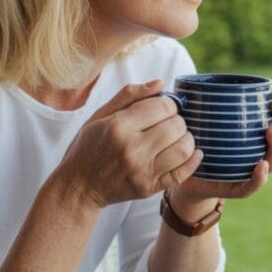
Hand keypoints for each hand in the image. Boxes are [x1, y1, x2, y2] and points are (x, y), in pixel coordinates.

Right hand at [57, 79, 202, 210]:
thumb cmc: (88, 147)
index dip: (168, 103)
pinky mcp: (149, 188)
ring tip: (176, 137)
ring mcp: (142, 171)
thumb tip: (161, 83)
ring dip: (186, 138)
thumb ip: (130, 95)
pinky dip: (193, 161)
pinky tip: (191, 152)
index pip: (162, 106)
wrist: (78, 188)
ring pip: (184, 148)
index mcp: (118, 126)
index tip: (163, 107)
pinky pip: (182, 173)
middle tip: (169, 122)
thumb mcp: (100, 115)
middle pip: (176, 126)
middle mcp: (132, 149)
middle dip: (177, 120)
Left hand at [168, 84, 271, 215]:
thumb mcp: (206, 121)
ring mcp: (250, 173)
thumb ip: (215, 104)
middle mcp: (258, 154)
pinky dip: (259, 177)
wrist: (182, 177)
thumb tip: (215, 82)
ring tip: (271, 129)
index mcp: (255, 137)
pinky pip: (252, 186)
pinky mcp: (237, 190)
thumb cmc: (198, 144)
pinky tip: (261, 165)